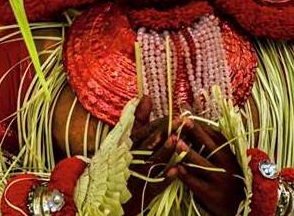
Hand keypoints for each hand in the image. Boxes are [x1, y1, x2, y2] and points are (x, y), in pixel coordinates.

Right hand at [124, 96, 190, 214]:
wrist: (112, 197)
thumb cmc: (125, 162)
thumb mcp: (129, 139)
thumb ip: (139, 119)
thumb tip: (146, 96)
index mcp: (130, 145)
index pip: (146, 131)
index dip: (162, 123)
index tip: (177, 115)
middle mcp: (133, 159)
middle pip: (150, 143)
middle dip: (166, 131)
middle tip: (181, 121)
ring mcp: (138, 176)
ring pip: (153, 162)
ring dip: (165, 151)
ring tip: (176, 140)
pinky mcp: (143, 194)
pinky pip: (154, 185)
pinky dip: (165, 178)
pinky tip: (176, 170)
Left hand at [172, 120, 244, 215]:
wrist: (240, 208)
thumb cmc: (229, 181)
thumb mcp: (226, 162)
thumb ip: (215, 148)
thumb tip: (197, 128)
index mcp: (229, 153)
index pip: (215, 135)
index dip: (200, 126)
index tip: (187, 117)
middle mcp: (226, 164)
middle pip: (208, 145)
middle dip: (194, 132)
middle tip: (182, 121)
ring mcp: (219, 179)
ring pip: (201, 163)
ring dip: (187, 152)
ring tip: (176, 142)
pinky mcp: (212, 195)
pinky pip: (196, 183)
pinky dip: (185, 176)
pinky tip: (176, 169)